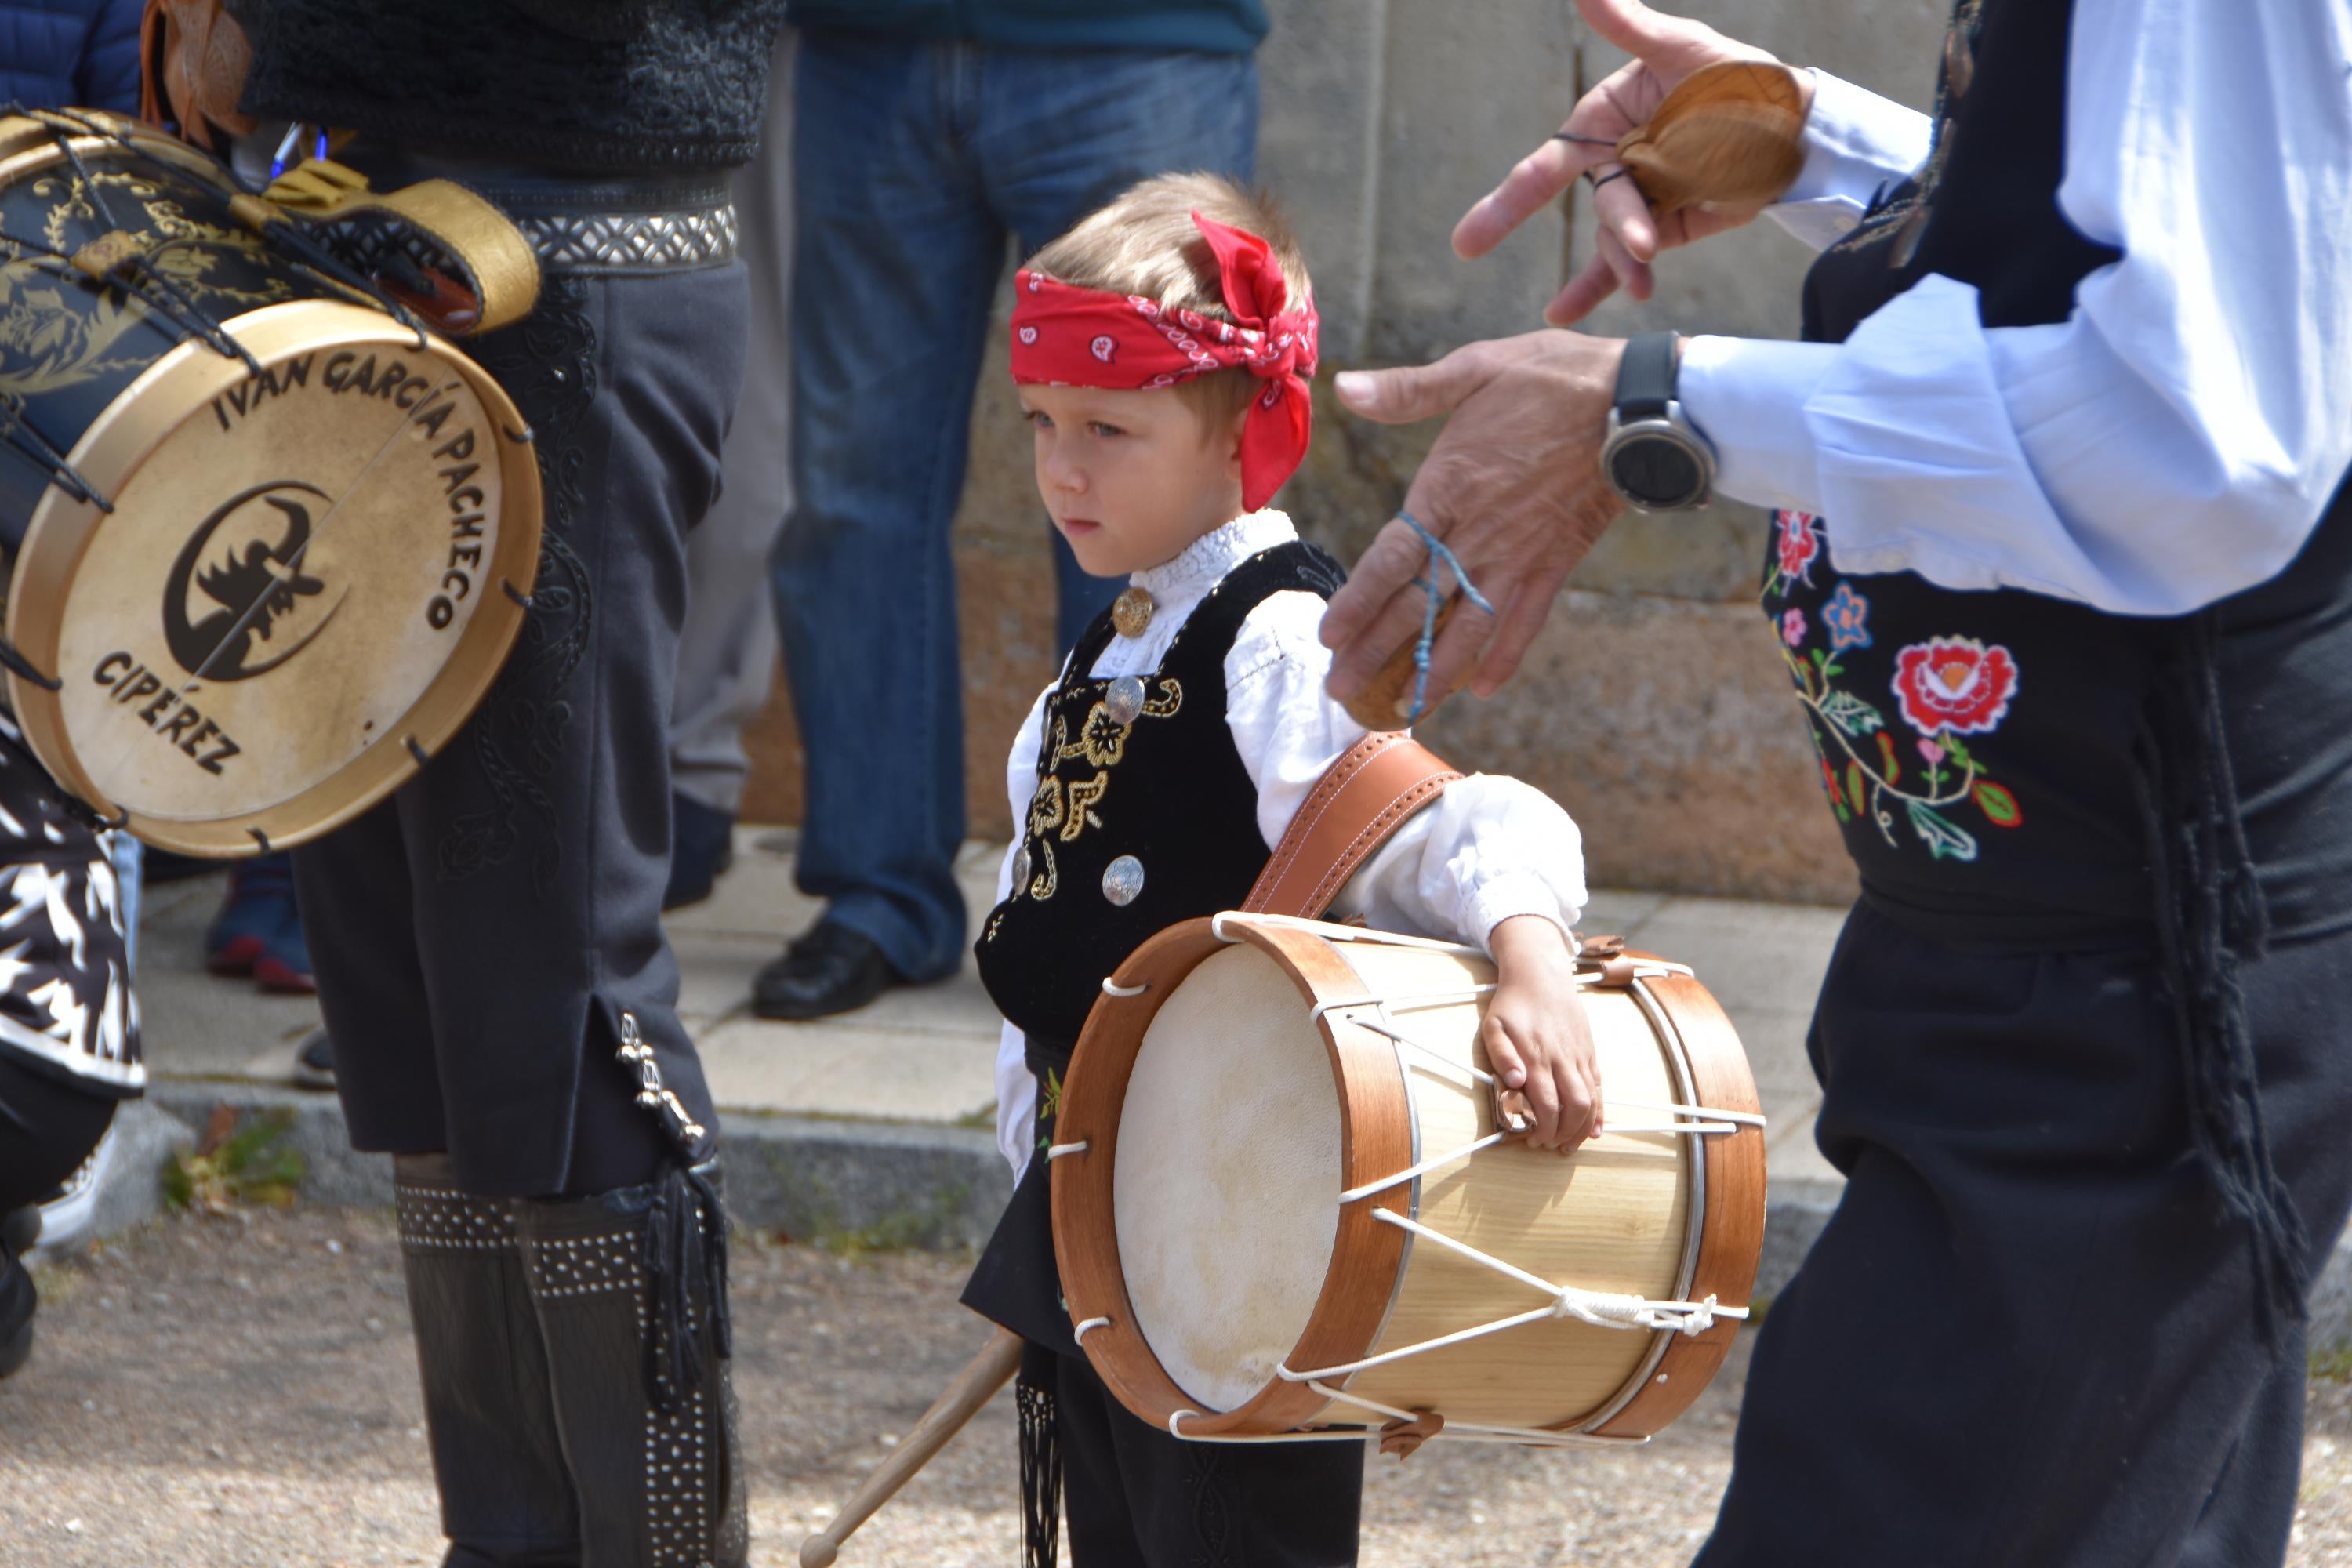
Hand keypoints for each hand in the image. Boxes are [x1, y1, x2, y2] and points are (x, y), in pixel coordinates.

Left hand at [1322, 331, 1623, 702]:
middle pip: (1418, 609)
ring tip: (1400, 709)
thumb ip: (1408, 390)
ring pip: (1467, 629)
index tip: (1330, 637)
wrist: (1636, 404)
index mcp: (1449, 488)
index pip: (1391, 561)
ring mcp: (1518, 557)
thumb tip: (1348, 387)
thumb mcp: (1476, 369)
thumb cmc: (1553, 379)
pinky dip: (1505, 658)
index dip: (1359, 603)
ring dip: (1432, 673)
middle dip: (1376, 654)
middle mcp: (1478, 534)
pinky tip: (1482, 690)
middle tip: (1342, 693)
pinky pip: (1525, 623)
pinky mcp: (1554, 565)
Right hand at [1453, 0, 1813, 324]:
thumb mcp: (1684, 49)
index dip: (1509, 202)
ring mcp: (1641, 198)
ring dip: (1624, 251)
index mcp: (1607, 118)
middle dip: (1591, 220)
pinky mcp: (1667, 228)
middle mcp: (1617, 160)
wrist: (1797, 128)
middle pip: (1593, 201)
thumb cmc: (1739, 77)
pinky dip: (1606, 285)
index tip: (1467, 242)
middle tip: (1544, 273)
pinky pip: (1628, 263)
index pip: (1550, 164)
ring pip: (1616, 235)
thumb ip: (1632, 28)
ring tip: (1647, 256)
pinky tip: (1565, 313)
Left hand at [1481, 916, 1600, 1151]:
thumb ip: (1502, 1055)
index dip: (1543, 1128)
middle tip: (1549, 1145)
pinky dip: (1599, 1111)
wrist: (1542, 974)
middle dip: (1564, 1133)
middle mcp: (1563, 1059)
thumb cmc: (1512, 1004)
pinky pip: (1600, 1087)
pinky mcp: (1589, 1052)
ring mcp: (1579, 1056)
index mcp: (1537, 1056)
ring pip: (1591, 1100)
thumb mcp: (1494, 1026)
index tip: (1532, 1140)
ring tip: (1569, 1144)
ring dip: (1582, 1128)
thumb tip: (1515, 1081)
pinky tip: (1594, 1129)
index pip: (1548, 1104)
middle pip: (1574, 1107)